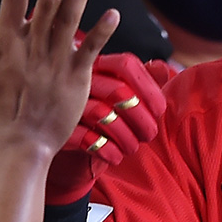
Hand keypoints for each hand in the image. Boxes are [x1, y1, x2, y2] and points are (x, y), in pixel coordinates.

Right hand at [0, 0, 117, 161]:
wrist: (16, 143)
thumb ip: (5, 40)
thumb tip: (9, 19)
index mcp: (4, 42)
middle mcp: (30, 46)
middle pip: (46, 0)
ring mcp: (54, 61)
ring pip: (70, 18)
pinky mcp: (76, 78)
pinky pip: (91, 49)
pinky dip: (103, 31)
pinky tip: (114, 12)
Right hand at [45, 52, 170, 204]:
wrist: (69, 151)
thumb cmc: (105, 117)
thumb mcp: (126, 97)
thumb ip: (145, 80)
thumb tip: (161, 67)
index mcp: (99, 67)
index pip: (126, 64)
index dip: (148, 87)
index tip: (160, 111)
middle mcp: (81, 80)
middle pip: (118, 91)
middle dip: (141, 118)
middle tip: (149, 135)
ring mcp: (66, 104)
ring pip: (101, 113)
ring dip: (125, 136)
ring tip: (133, 148)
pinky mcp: (59, 128)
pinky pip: (83, 136)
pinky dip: (105, 148)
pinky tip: (115, 156)